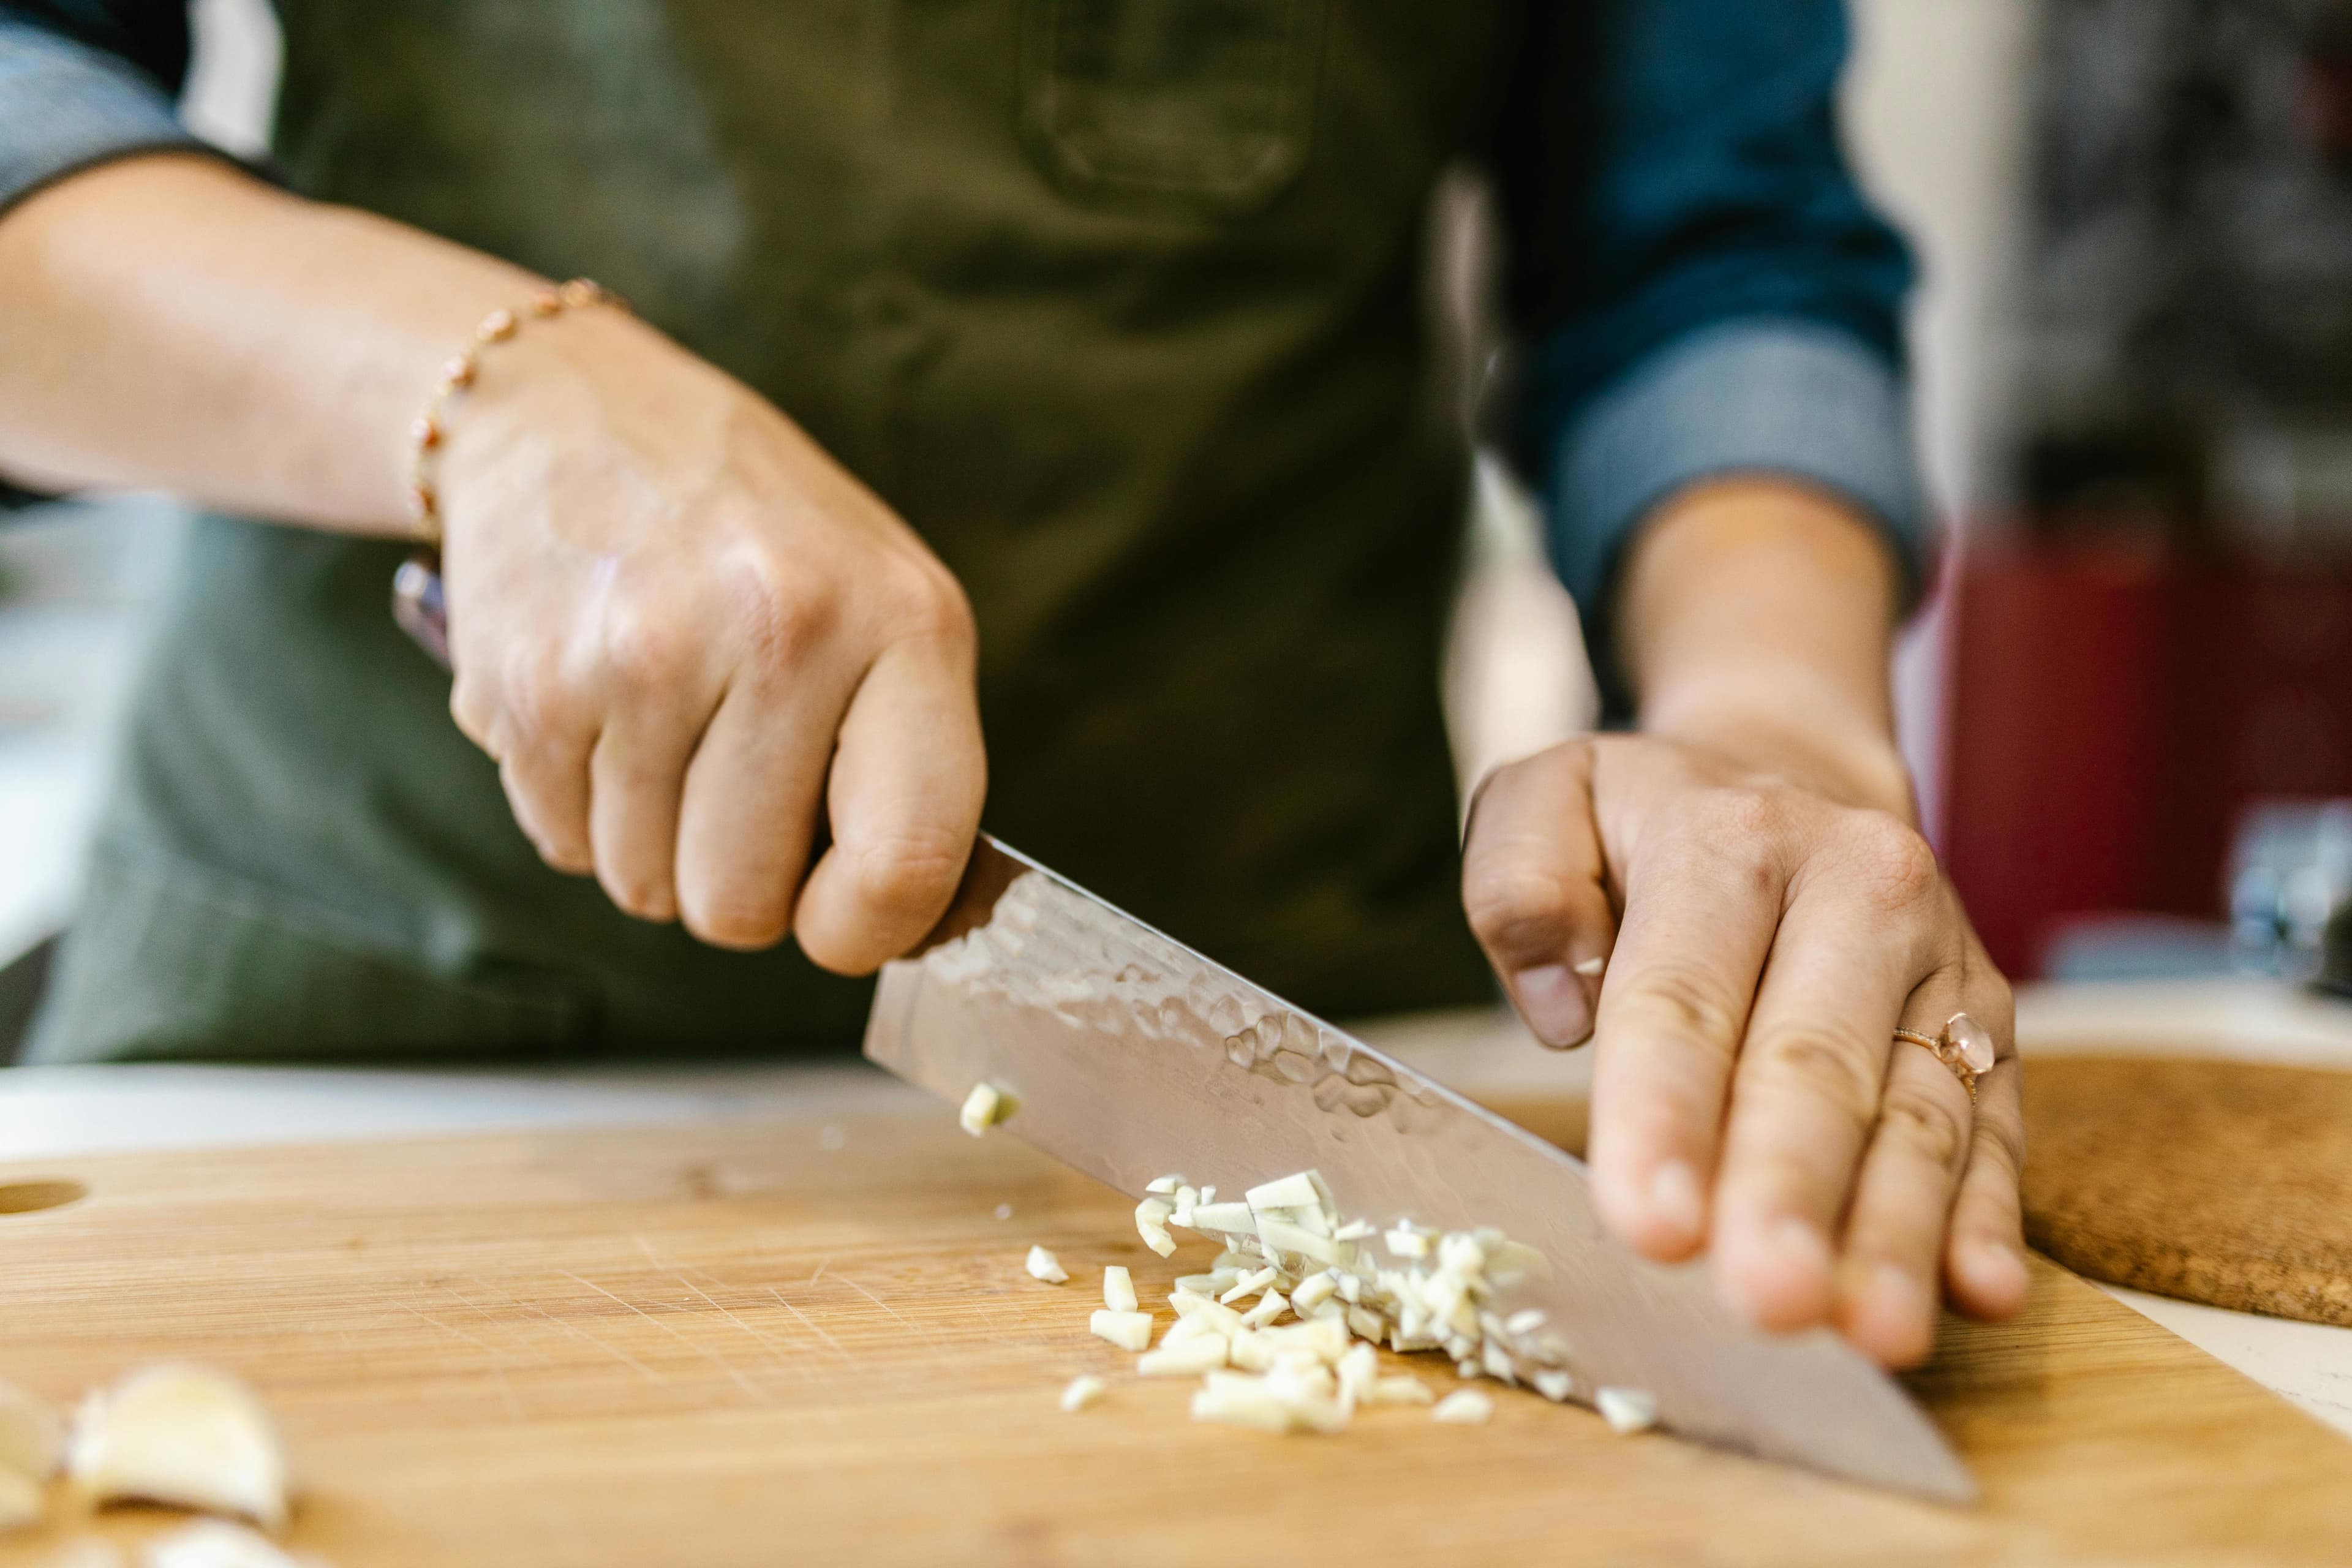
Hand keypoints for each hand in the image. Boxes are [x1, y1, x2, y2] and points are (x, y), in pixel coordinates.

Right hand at [437, 306, 984, 968]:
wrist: (569, 410)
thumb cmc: (759, 533)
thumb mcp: (884, 604)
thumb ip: (907, 761)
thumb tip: (889, 926)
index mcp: (905, 621)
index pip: (906, 860)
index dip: (866, 929)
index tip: (838, 916)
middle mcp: (779, 632)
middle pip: (743, 906)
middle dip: (735, 880)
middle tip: (732, 781)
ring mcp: (641, 658)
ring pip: (643, 885)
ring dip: (651, 839)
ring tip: (665, 720)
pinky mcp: (529, 684)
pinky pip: (561, 842)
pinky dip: (580, 803)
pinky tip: (600, 703)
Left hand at [1462, 732, 2026, 1366]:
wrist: (1788, 774)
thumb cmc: (1644, 823)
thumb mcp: (1548, 803)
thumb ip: (1521, 881)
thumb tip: (1560, 1000)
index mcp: (1731, 839)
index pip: (1683, 996)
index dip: (1667, 1114)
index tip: (1651, 1222)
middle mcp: (1856, 889)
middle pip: (1812, 1063)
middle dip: (1787, 1191)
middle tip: (1766, 1297)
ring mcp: (1936, 964)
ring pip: (1917, 1111)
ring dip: (1893, 1231)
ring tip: (1871, 1329)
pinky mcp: (1988, 1028)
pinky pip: (1993, 1128)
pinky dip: (1988, 1214)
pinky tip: (1977, 1290)